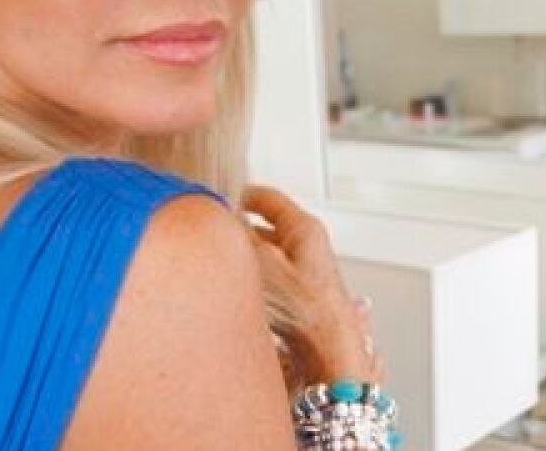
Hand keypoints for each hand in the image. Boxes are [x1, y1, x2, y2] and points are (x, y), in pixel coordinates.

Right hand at [241, 185, 382, 388]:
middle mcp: (309, 245)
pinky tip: (243, 291)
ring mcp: (307, 270)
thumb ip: (240, 235)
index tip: (221, 198)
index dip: (241, 196)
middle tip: (217, 232)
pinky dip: (255, 277)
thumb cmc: (306, 308)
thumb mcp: (261, 262)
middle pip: (268, 226)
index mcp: (304, 228)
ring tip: (226, 263)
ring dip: (247, 256)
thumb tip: (223, 215)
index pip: (268, 198)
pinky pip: (273, 276)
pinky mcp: (303, 294)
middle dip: (240, 229)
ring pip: (270, 252)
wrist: (329, 350)